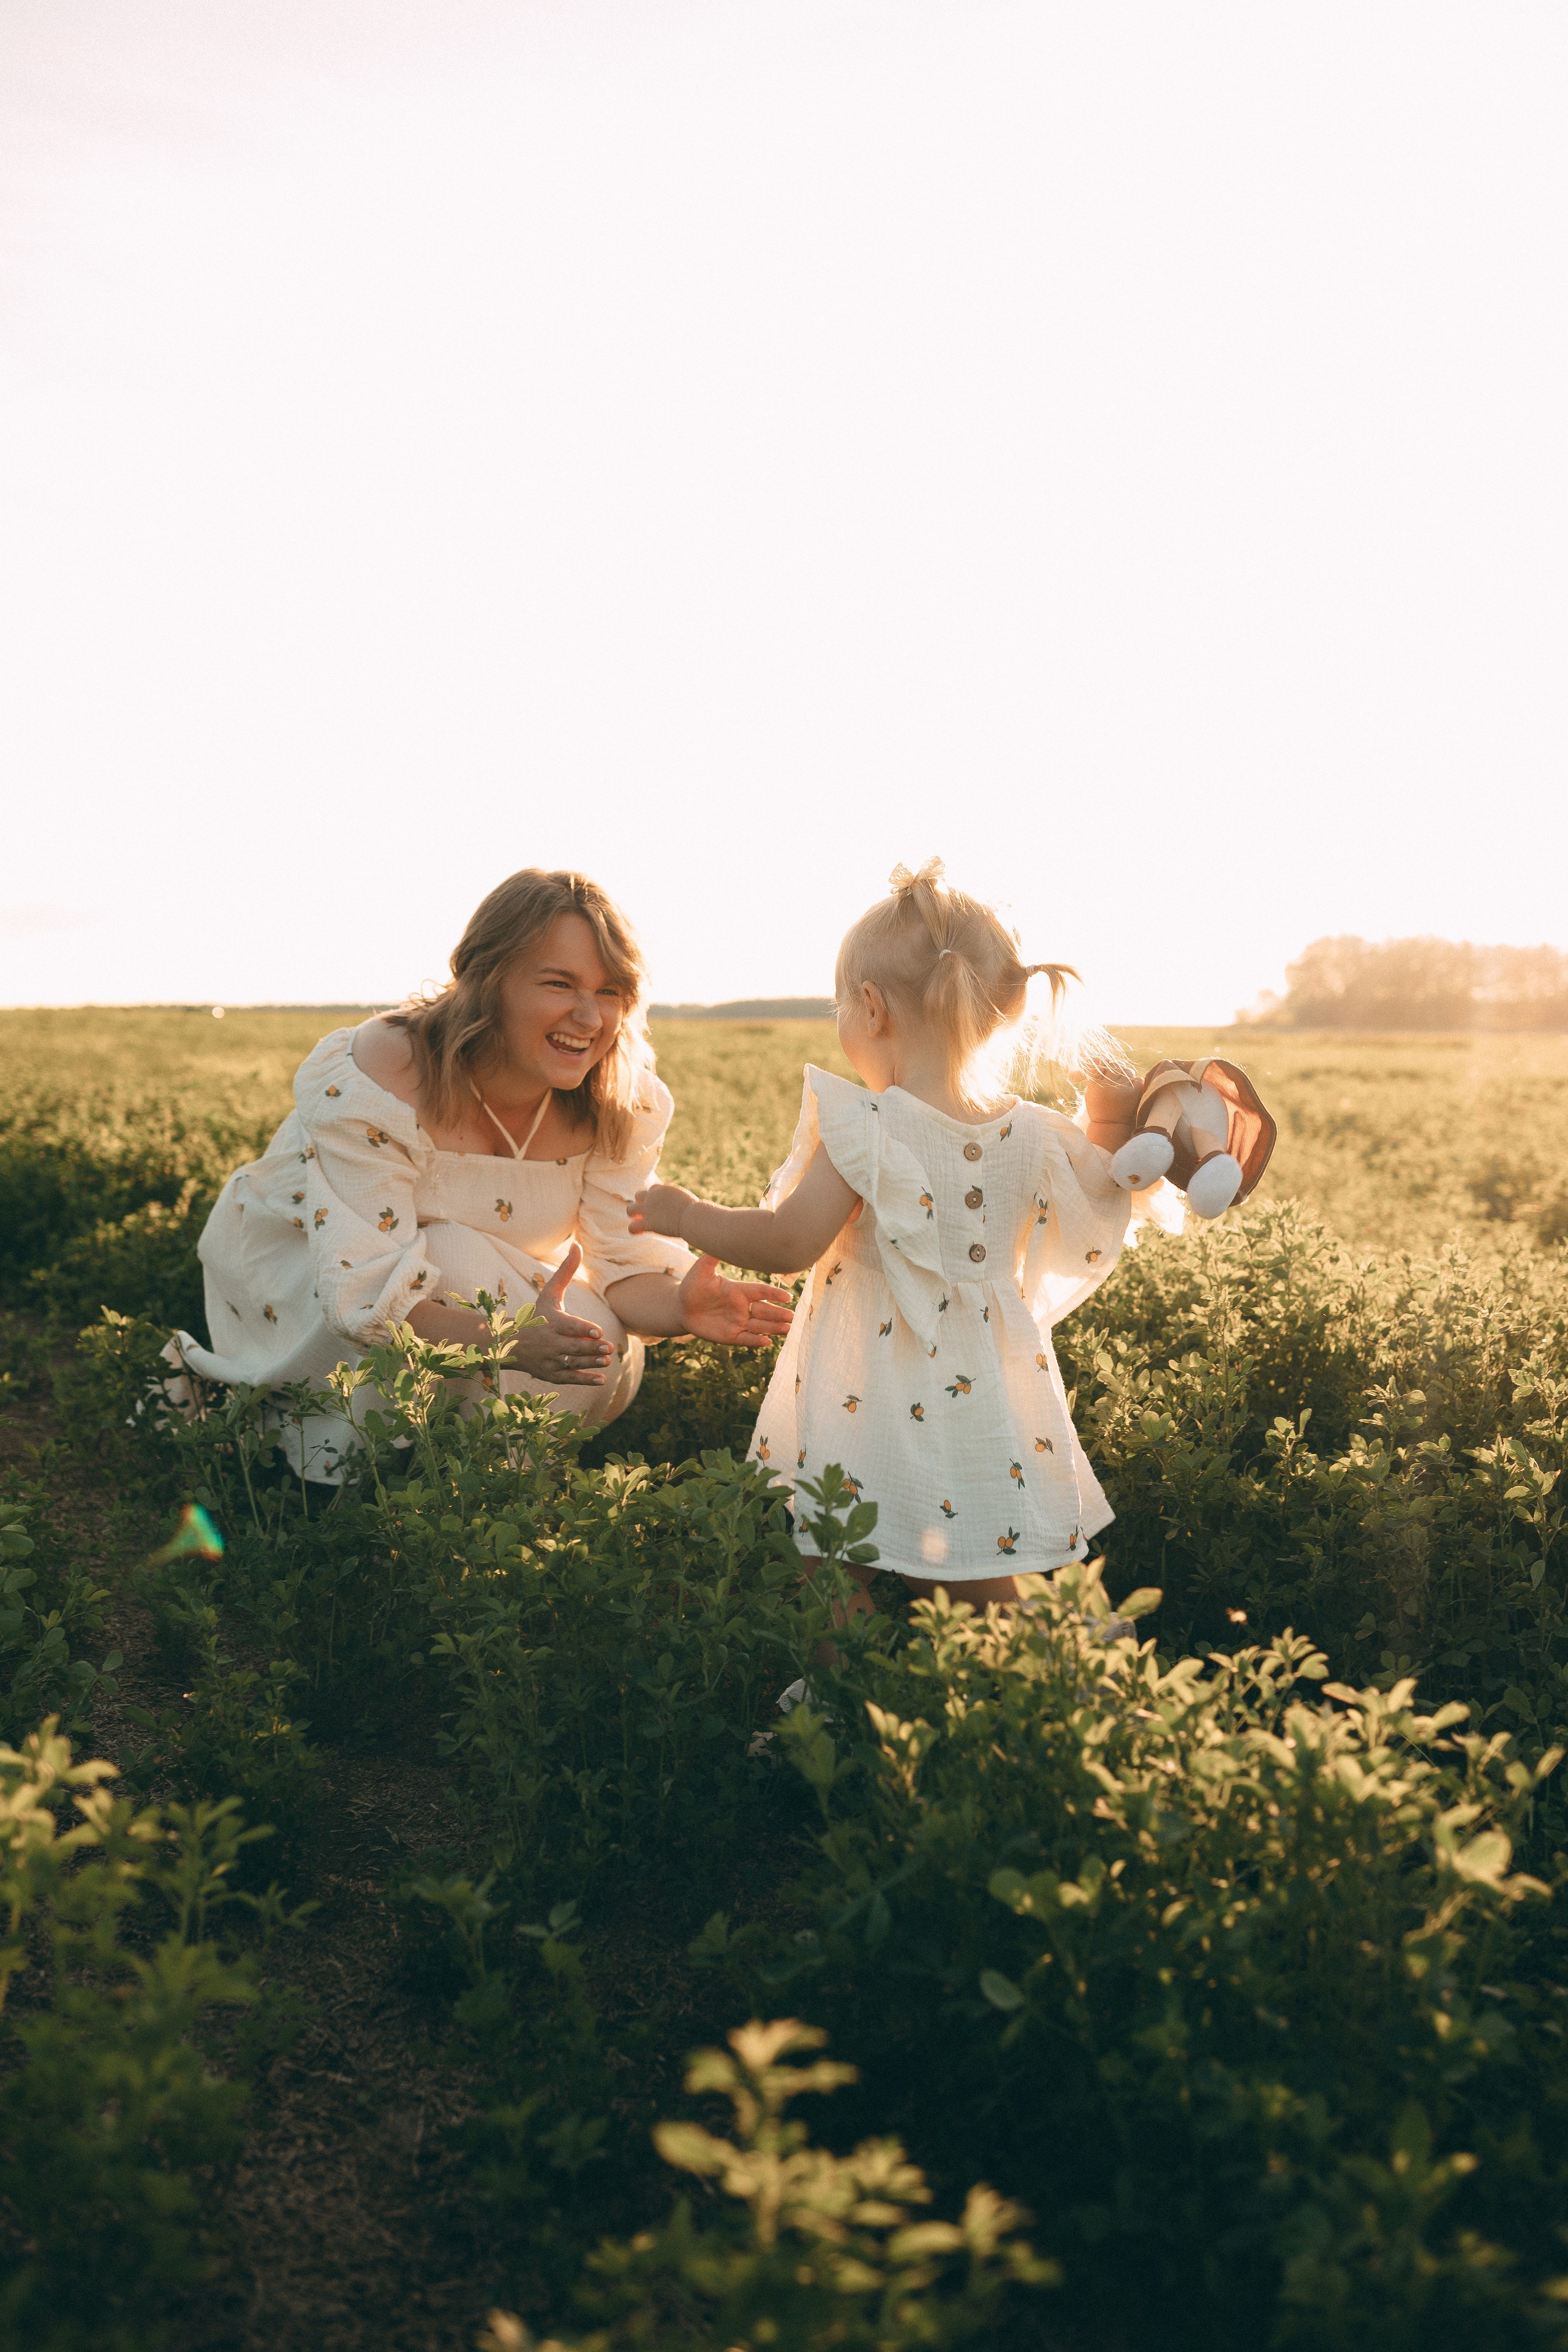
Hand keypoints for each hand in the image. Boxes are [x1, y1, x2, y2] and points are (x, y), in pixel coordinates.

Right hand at [503, 1243, 615, 1386]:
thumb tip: (578, 1245)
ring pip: (572, 1363)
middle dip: (591, 1348)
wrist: (510, 1344)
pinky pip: (570, 1379)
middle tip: (609, 1348)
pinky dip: (585, 1380)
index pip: (568, 1326)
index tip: (598, 1331)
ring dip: (591, 1363)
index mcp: (550, 1322)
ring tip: (607, 1361)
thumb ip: (566, 1271)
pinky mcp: (552, 1375)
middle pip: (572, 1347)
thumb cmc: (536, 1315)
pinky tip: (602, 1379)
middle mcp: (549, 1342)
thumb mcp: (549, 1293)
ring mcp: (550, 1360)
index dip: (582, 1329)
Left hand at [627, 1183, 696, 1237]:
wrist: (692, 1217)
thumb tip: (695, 1208)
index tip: (659, 1206)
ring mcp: (648, 1209)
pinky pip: (632, 1227)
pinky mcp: (648, 1222)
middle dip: (641, 1203)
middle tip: (647, 1213)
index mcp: (664, 1189)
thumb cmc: (697, 1211)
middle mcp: (653, 1196)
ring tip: (640, 1221)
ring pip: (630, 1209)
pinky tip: (641, 1232)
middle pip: (638, 1195)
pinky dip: (635, 1229)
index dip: (654, 1197)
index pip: (653, 1189)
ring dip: (634, 1215)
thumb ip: (684, 1202)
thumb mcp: (689, 1201)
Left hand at [678, 1254, 793, 1347]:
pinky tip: (767, 1342)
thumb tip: (720, 1239)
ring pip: (760, 1325)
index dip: (774, 1294)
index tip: (787, 1297)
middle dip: (778, 1314)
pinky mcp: (731, 1336)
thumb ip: (712, 1257)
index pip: (761, 1291)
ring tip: (787, 1328)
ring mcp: (738, 1322)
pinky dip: (756, 1341)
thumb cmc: (692, 1286)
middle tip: (792, 1316)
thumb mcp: (701, 1270)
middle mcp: (743, 1307)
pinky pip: (746, 1339)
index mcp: (739, 1290)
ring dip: (774, 1327)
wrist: (681, 1308)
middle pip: (765, 1310)